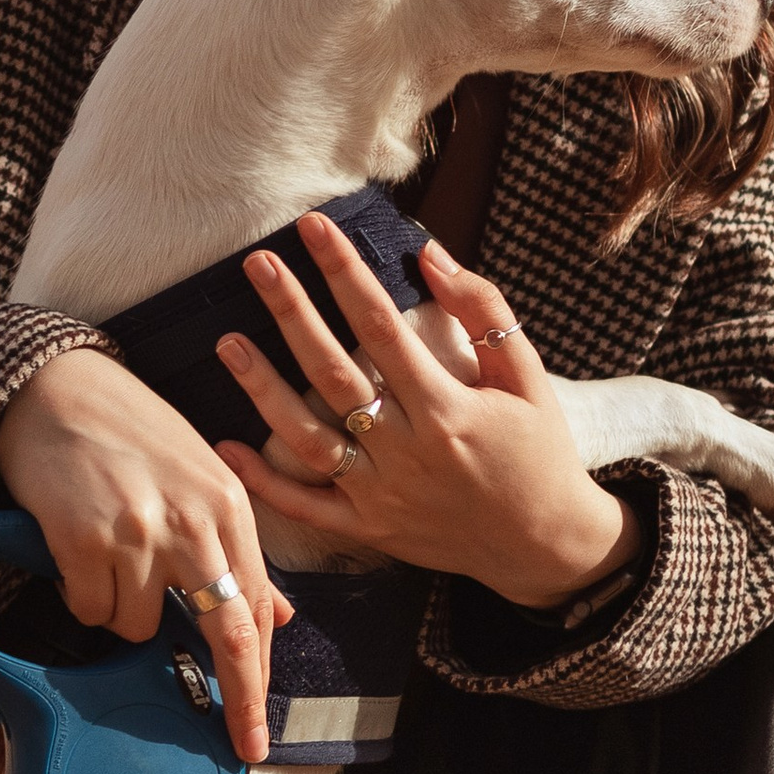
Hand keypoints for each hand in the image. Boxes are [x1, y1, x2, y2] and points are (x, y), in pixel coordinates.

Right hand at [0, 351, 291, 764]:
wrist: (53, 386)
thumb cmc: (129, 431)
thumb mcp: (200, 478)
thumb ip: (237, 548)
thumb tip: (277, 616)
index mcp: (229, 506)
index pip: (256, 609)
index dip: (261, 677)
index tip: (259, 727)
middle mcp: (193, 521)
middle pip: (228, 634)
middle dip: (237, 700)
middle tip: (240, 745)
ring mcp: (139, 532)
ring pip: (139, 628)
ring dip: (122, 613)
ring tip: (107, 561)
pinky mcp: (85, 540)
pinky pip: (90, 611)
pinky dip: (82, 597)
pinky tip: (77, 552)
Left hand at [215, 219, 642, 610]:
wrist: (546, 545)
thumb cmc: (539, 451)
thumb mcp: (526, 377)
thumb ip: (483, 311)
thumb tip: (428, 255)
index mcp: (447, 406)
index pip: (381, 325)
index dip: (345, 271)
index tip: (313, 227)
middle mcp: (407, 449)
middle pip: (335, 372)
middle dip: (292, 313)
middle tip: (257, 264)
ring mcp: (383, 493)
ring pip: (308, 439)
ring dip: (264, 390)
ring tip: (227, 343)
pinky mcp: (370, 529)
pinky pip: (307, 508)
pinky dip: (265, 481)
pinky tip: (226, 445)